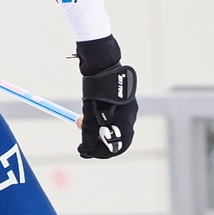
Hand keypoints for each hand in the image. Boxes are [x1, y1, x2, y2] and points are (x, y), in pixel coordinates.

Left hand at [76, 36, 136, 159]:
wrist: (102, 61)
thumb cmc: (97, 86)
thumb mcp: (90, 111)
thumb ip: (89, 131)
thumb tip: (86, 148)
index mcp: (125, 119)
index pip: (119, 147)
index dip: (101, 153)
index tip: (84, 152)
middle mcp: (131, 115)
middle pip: (117, 140)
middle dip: (98, 145)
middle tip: (82, 145)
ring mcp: (129, 108)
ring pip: (115, 129)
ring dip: (99, 134)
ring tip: (83, 126)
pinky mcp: (123, 102)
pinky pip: (115, 120)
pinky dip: (102, 123)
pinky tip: (90, 118)